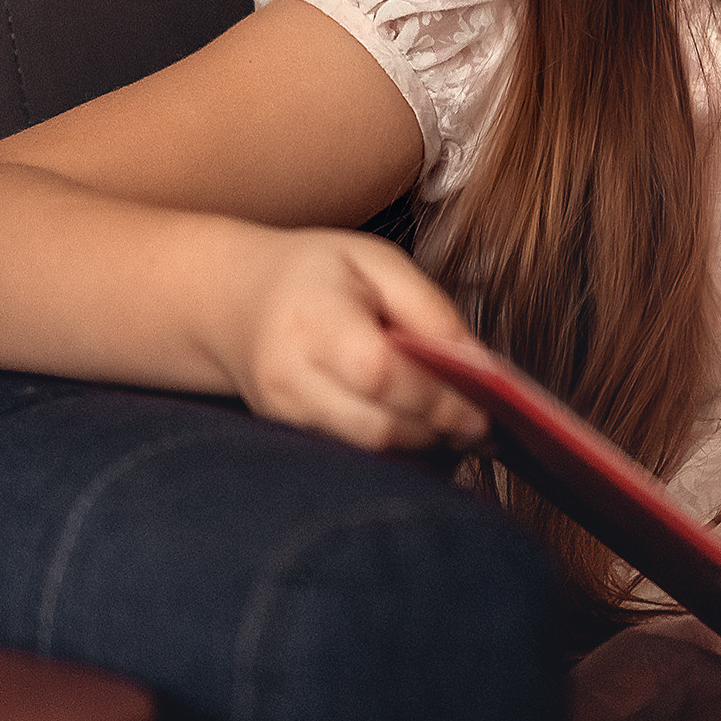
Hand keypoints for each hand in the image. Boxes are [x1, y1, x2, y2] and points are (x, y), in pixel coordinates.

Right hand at [214, 227, 489, 453]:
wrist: (238, 300)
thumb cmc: (318, 273)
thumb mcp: (376, 261)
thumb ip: (429, 309)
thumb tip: (478, 363)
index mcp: (312, 318)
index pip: (379, 372)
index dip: (435, 397)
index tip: (482, 409)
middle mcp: (288, 375)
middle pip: (373, 426)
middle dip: (436, 431)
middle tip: (479, 424)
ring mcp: (283, 414)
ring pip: (364, 453)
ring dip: (421, 449)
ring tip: (456, 428)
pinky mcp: (288, 437)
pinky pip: (352, 458)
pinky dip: (396, 453)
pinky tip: (422, 433)